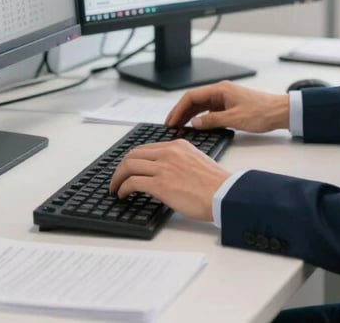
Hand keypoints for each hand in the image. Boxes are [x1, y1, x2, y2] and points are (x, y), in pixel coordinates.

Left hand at [109, 139, 229, 220]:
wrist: (224, 194)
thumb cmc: (215, 184)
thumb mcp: (196, 161)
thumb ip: (179, 161)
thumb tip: (165, 172)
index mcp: (178, 145)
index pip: (146, 148)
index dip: (133, 159)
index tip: (128, 169)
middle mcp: (168, 152)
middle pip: (133, 154)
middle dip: (121, 168)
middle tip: (117, 178)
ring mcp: (163, 167)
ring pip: (129, 166)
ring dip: (118, 178)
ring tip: (115, 188)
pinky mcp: (160, 184)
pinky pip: (132, 182)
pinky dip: (123, 188)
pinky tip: (123, 194)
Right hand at [165, 80, 289, 132]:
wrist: (280, 112)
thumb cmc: (261, 112)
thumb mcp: (235, 119)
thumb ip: (212, 121)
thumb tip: (195, 124)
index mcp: (220, 90)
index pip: (192, 97)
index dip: (179, 109)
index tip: (171, 121)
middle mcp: (221, 92)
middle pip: (194, 100)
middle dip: (181, 112)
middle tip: (170, 126)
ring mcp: (225, 99)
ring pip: (201, 106)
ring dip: (189, 116)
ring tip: (179, 128)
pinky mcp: (229, 106)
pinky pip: (210, 111)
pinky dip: (201, 118)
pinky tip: (196, 127)